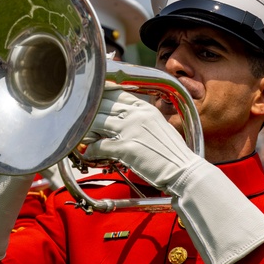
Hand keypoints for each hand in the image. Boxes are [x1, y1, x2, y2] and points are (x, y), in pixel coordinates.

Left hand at [85, 85, 199, 191]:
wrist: (184, 170)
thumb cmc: (173, 153)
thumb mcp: (158, 126)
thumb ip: (140, 119)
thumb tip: (123, 120)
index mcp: (145, 108)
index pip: (116, 93)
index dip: (100, 95)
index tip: (89, 100)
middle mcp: (136, 115)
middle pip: (102, 105)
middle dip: (88, 113)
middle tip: (80, 121)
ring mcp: (130, 130)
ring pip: (96, 122)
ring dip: (85, 131)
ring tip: (81, 137)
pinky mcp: (126, 148)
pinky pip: (98, 146)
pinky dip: (90, 151)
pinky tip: (88, 154)